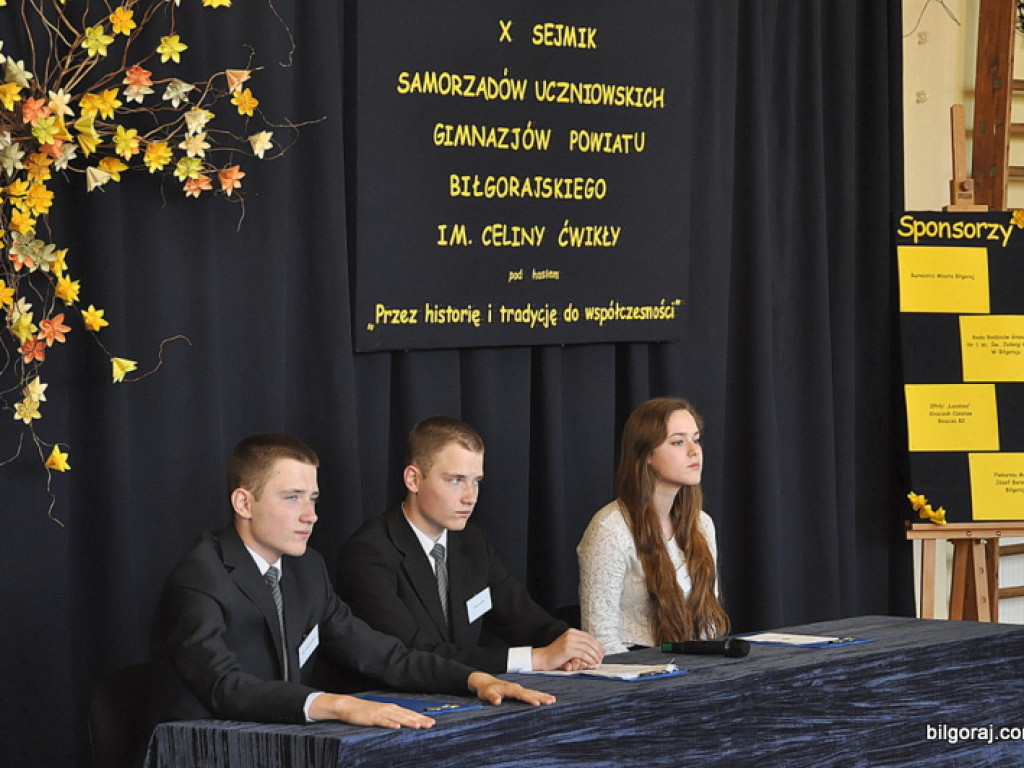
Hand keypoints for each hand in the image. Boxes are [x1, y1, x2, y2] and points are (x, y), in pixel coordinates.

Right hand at [308, 693, 435, 728]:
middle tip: (430, 724)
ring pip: (397, 718)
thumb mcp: (382, 713)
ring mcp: (380, 713)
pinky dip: (390, 724)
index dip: (421, 717)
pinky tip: (397, 727)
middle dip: (419, 720)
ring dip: (408, 722)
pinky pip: (382, 721)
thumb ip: (392, 716)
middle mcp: (389, 709)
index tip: (432, 722)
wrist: (349, 706)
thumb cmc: (365, 711)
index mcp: (392, 708)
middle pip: (407, 715)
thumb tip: (404, 722)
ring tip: (418, 726)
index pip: (409, 713)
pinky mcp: (372, 718)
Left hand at [467, 672, 555, 705]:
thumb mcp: (486, 693)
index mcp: (509, 688)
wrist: (486, 682)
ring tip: (553, 700)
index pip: (521, 694)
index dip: (529, 699)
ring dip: (542, 695)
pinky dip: (539, 695)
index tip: (537, 703)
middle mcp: (516, 687)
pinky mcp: (520, 691)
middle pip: (530, 692)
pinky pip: (531, 693)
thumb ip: (492, 697)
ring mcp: (519, 688)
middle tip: (551, 701)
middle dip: (541, 697)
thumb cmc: (486, 689)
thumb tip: (497, 701)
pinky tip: (545, 698)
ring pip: (533, 692)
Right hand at [532, 628, 603, 671]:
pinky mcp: (568, 649)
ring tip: (598, 661)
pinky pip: (583, 654)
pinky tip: (592, 663)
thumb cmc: (556, 654)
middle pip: (590, 642)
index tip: (602, 651)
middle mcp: (571, 634)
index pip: (588, 636)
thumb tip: (593, 648)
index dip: (597, 644)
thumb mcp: (568, 644)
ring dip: (595, 656)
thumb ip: (578, 643)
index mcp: (572, 631)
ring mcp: (569, 641)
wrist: (543, 658)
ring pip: (588, 648)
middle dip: (598, 650)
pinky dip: (589, 659)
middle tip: (601, 657)